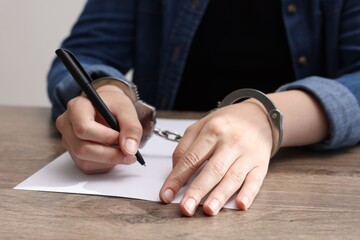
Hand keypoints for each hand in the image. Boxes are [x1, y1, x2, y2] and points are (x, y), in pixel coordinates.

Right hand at [55, 84, 142, 173]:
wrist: (108, 107)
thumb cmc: (114, 105)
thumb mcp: (127, 109)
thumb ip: (131, 128)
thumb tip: (130, 149)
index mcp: (77, 107)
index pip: (84, 128)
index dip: (106, 137)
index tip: (121, 137)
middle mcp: (67, 124)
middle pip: (82, 148)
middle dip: (110, 155)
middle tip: (130, 154)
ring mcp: (68, 140)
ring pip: (85, 161)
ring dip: (108, 161)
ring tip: (124, 152)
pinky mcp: (73, 153)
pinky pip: (87, 167)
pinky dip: (105, 165)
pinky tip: (113, 153)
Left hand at [159, 101, 272, 215]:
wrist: (258, 115)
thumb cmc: (227, 123)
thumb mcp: (202, 125)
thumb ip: (186, 146)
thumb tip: (176, 171)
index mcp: (212, 131)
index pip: (191, 158)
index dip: (177, 178)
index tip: (166, 194)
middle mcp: (231, 142)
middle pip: (212, 170)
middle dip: (197, 191)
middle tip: (186, 208)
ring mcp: (248, 153)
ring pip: (233, 177)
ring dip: (220, 195)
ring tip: (208, 210)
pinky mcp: (261, 164)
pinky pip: (256, 180)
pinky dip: (249, 193)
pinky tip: (241, 204)